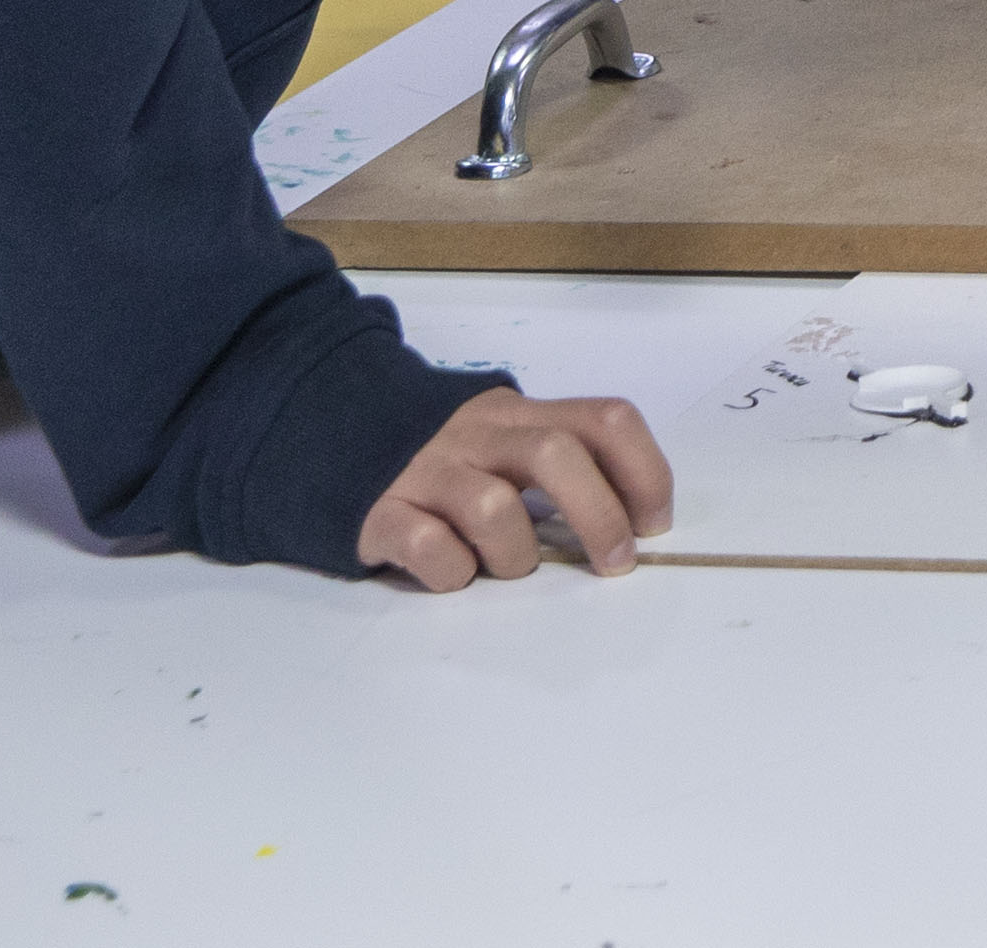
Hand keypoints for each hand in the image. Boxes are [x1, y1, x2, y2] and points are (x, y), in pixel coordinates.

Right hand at [356, 384, 674, 590]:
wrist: (333, 434)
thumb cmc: (447, 457)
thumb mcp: (507, 439)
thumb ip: (563, 463)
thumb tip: (635, 518)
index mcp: (522, 414)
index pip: (606, 419)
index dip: (644, 470)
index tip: (654, 522)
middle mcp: (477, 434)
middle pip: (558, 456)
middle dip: (600, 515)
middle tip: (615, 562)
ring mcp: (427, 470)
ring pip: (494, 507)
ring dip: (517, 553)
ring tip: (509, 566)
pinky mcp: (380, 513)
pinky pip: (429, 547)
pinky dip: (454, 571)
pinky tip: (454, 572)